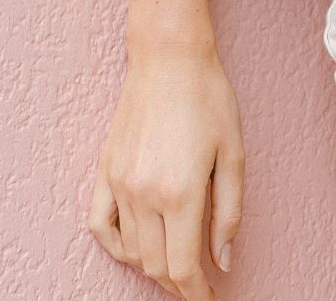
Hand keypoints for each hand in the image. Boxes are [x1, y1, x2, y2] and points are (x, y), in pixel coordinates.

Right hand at [88, 40, 244, 297]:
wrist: (169, 58)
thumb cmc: (209, 99)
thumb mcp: (234, 154)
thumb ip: (229, 212)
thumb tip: (222, 260)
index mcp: (179, 193)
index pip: (181, 267)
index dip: (196, 292)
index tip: (209, 299)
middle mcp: (142, 194)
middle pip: (154, 265)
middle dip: (177, 283)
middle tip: (199, 282)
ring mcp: (118, 184)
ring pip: (129, 250)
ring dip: (152, 265)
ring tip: (177, 262)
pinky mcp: (104, 171)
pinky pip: (100, 226)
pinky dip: (118, 246)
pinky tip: (137, 245)